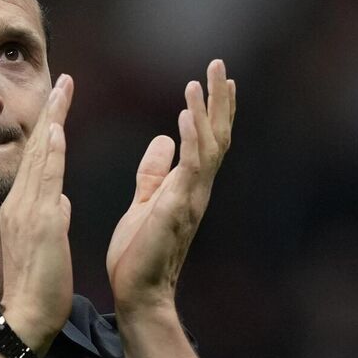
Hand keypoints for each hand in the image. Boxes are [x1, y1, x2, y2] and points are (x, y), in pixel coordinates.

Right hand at [0, 74, 74, 353]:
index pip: (36, 159)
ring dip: (51, 121)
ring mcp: (27, 211)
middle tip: (63, 81)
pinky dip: (49, 153)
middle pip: (34, 148)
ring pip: (39, 156)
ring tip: (63, 91)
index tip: (59, 103)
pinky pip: (45, 181)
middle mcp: (19, 202)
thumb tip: (62, 200)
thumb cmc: (39, 285)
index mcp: (22, 207)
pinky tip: (56, 129)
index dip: (47, 128)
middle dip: (50, 112)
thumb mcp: (47, 243)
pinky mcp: (40, 224)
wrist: (26, 316)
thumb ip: (53, 216)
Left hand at [106, 60, 235, 314]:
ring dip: (207, 111)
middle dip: (219, 100)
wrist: (137, 293)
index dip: (212, 109)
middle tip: (220, 64)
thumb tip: (164, 140)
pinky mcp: (176, 211)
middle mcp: (195, 190)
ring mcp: (190, 200)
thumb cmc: (138, 253)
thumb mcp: (145, 201)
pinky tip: (186, 116)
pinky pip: (190, 170)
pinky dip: (192, 141)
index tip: (215, 78)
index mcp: (186, 187)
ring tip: (205, 79)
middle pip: (217, 137)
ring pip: (209, 147)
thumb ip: (155, 172)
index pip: (206, 141)